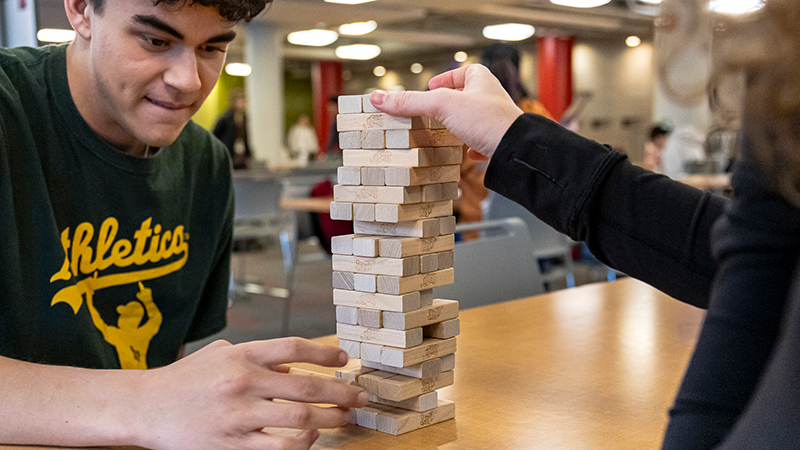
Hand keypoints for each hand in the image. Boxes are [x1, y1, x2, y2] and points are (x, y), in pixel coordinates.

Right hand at [134, 338, 367, 449]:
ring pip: (300, 417)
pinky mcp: (232, 443)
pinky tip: (312, 437)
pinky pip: (278, 447)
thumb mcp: (220, 354)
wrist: (144, 407)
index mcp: (241, 355)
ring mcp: (239, 415)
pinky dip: (302, 443)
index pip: (293, 347)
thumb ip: (258, 357)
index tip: (345, 360)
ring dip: (330, 418)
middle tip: (361, 396)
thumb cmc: (185, 379)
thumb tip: (295, 365)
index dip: (324, 352)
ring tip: (346, 417)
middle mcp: (243, 382)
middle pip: (306, 385)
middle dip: (341, 392)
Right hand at [370, 64, 523, 160]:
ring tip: (444, 131)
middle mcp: (491, 99)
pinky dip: (472, 146)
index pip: (464, 72)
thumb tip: (379, 99)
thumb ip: (410, 102)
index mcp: (482, 81)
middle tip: (433, 110)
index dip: (448, 78)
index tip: (433, 86)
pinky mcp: (498, 143)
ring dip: (460, 125)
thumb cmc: (487, 120)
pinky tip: (465, 153)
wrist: (514, 150)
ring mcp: (496, 122)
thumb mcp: (442, 105)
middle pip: (467, 97)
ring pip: (474, 120)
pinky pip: (483, 142)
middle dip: (450, 104)